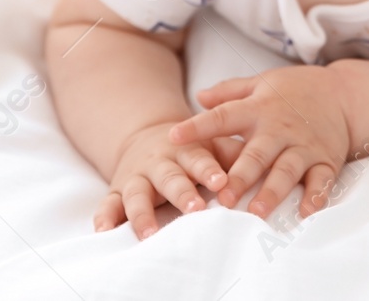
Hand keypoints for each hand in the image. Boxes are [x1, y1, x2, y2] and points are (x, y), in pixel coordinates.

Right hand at [96, 119, 235, 238]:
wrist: (147, 136)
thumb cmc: (192, 148)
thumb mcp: (211, 143)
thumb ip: (234, 153)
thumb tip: (265, 164)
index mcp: (186, 150)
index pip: (199, 159)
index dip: (209, 170)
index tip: (222, 182)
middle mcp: (159, 163)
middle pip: (169, 178)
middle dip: (181, 193)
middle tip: (195, 209)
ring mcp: (137, 178)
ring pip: (137, 195)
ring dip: (142, 214)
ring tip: (149, 233)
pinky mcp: (117, 191)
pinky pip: (108, 204)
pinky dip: (104, 217)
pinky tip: (103, 232)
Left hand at [170, 66, 351, 220]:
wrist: (344, 93)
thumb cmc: (295, 90)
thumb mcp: (262, 83)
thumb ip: (229, 91)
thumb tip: (198, 96)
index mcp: (259, 108)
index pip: (224, 116)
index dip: (198, 126)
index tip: (173, 137)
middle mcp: (280, 129)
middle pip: (256, 155)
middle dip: (239, 177)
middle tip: (222, 199)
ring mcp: (304, 147)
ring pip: (286, 171)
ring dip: (272, 192)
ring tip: (257, 212)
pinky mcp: (326, 160)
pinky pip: (321, 181)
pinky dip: (315, 196)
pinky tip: (306, 212)